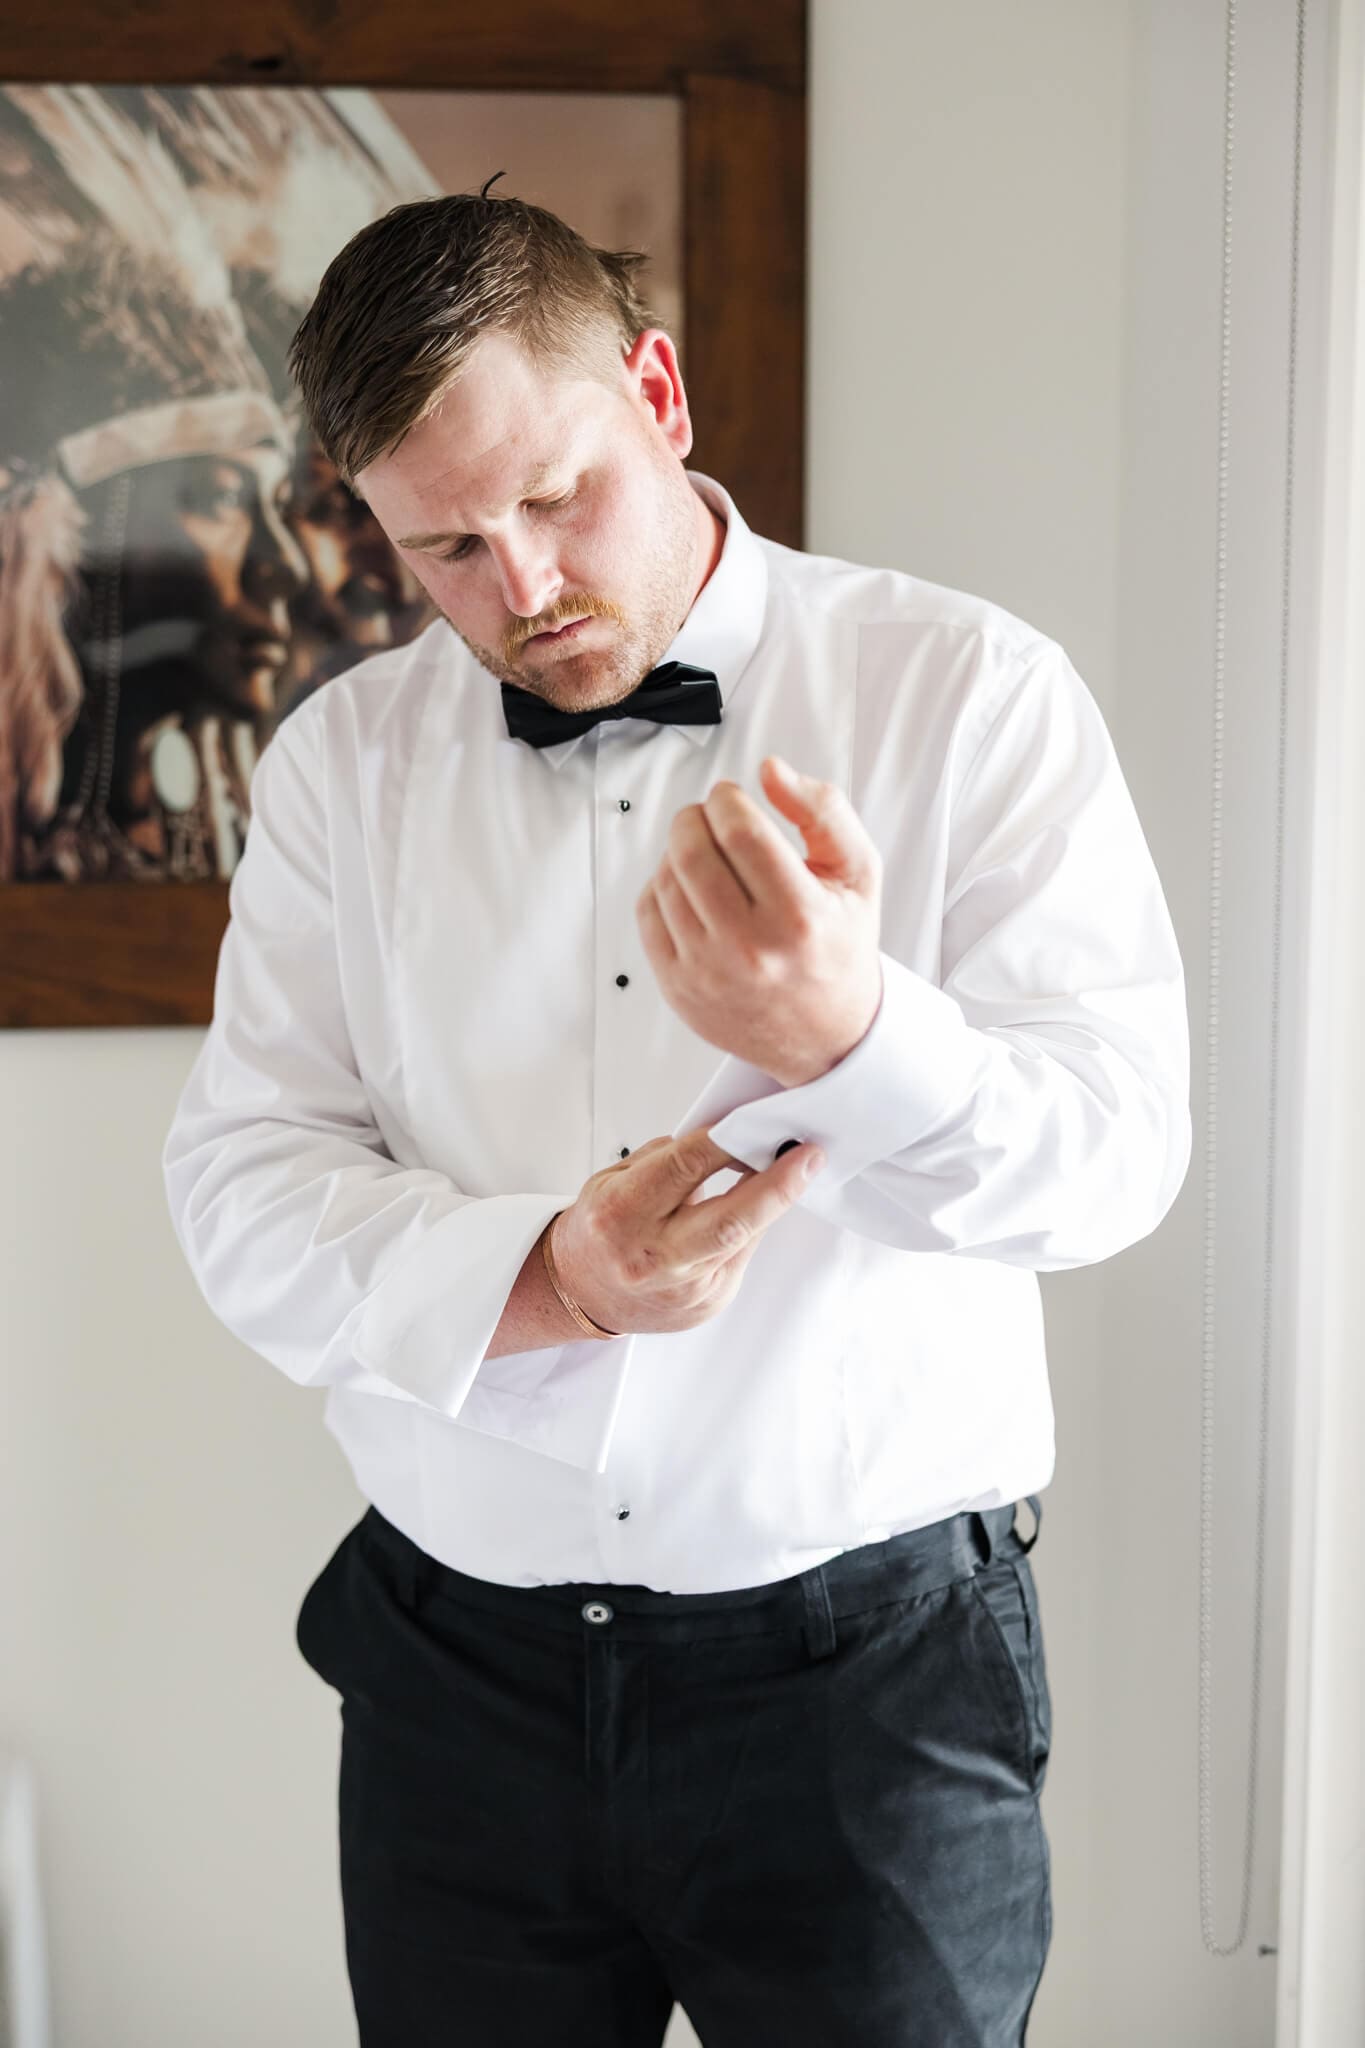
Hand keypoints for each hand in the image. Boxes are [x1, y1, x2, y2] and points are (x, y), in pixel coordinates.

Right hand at [550, 1125, 826, 1336]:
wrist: (581, 1291)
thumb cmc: (599, 1228)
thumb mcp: (612, 1181)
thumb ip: (665, 1161)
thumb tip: (724, 1136)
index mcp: (622, 1213)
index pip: (686, 1167)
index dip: (731, 1142)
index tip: (763, 1122)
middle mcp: (652, 1256)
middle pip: (730, 1220)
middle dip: (777, 1185)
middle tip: (809, 1155)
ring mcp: (682, 1288)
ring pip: (742, 1239)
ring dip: (771, 1202)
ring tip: (795, 1170)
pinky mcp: (705, 1305)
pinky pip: (739, 1258)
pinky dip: (749, 1229)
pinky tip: (753, 1210)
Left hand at [635, 756, 884, 1086]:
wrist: (825, 1034)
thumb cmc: (840, 944)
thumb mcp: (858, 873)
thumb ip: (824, 810)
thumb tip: (770, 770)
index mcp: (800, 917)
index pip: (740, 832)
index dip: (727, 800)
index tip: (731, 797)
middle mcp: (750, 949)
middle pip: (692, 851)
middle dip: (695, 817)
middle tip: (711, 817)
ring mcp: (707, 972)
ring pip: (664, 879)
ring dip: (678, 850)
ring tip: (707, 854)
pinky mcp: (678, 988)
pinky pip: (648, 913)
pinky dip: (662, 887)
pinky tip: (691, 888)